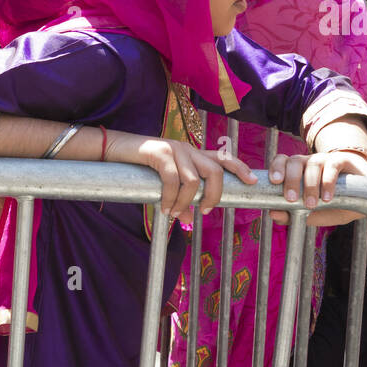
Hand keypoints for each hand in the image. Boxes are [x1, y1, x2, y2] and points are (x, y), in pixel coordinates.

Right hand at [112, 135, 256, 224]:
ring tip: (176, 214)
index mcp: (193, 154)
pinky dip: (171, 199)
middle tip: (204, 212)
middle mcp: (188, 149)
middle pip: (216, 172)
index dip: (240, 168)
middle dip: (214, 196)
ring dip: (186, 202)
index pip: (223, 157)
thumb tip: (187, 217)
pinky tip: (165, 209)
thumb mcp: (164, 180)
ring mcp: (175, 149)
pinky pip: (173, 180)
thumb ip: (179, 195)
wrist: (115, 148)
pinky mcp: (160, 153)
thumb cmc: (140, 166)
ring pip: (194, 180)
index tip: (252, 181)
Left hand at [269, 116, 366, 225]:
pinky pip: (332, 166)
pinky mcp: (342, 160)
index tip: (274, 181)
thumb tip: (273, 214)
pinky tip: (328, 197)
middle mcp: (309, 162)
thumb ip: (293, 214)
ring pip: (313, 164)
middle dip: (290, 180)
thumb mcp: (314, 213)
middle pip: (295, 162)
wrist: (364, 194)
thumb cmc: (334, 203)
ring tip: (311, 203)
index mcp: (298, 171)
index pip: (282, 161)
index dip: (276, 168)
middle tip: (290, 198)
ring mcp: (326, 160)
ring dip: (310, 184)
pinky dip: (328, 181)